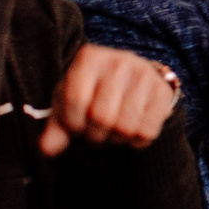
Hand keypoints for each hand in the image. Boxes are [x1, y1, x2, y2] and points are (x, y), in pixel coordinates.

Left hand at [40, 43, 179, 155]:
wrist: (131, 83)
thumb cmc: (92, 94)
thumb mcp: (69, 104)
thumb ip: (56, 127)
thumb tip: (46, 149)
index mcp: (89, 58)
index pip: (74, 100)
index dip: (72, 124)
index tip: (75, 126)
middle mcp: (119, 61)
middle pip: (102, 117)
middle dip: (95, 135)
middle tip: (96, 132)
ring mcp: (144, 75)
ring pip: (125, 127)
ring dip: (116, 140)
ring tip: (112, 131)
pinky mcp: (162, 92)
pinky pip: (147, 131)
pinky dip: (136, 141)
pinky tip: (131, 131)